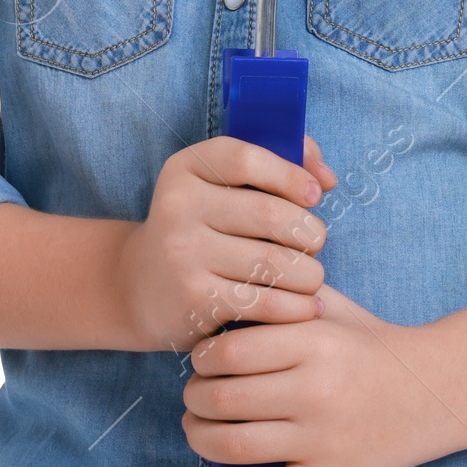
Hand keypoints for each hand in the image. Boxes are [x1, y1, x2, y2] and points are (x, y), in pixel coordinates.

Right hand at [113, 134, 337, 352]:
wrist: (140, 286)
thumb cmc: (202, 227)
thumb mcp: (221, 185)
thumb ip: (277, 163)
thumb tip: (326, 177)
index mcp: (186, 168)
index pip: (247, 159)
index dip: (290, 174)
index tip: (314, 195)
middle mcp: (177, 206)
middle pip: (269, 213)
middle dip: (309, 231)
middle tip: (315, 243)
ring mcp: (182, 254)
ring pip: (273, 262)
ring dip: (309, 273)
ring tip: (313, 277)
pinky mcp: (194, 299)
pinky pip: (264, 302)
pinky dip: (297, 307)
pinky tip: (307, 307)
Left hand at [182, 283, 465, 466]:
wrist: (435, 392)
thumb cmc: (373, 344)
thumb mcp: (334, 308)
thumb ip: (284, 297)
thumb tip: (225, 293)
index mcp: (315, 343)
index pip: (232, 351)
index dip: (202, 358)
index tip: (200, 360)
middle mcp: (316, 391)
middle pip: (225, 400)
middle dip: (195, 399)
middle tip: (192, 395)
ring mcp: (322, 440)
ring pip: (235, 448)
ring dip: (200, 439)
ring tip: (195, 428)